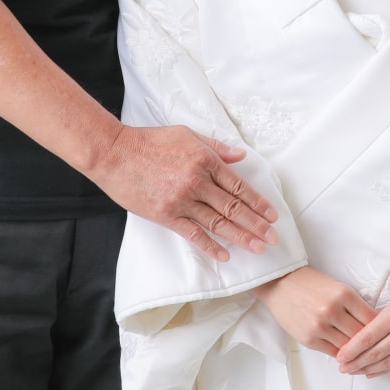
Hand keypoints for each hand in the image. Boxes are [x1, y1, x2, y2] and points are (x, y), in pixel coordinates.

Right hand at [90, 124, 278, 260]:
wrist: (115, 154)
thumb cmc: (150, 141)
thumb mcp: (187, 135)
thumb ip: (216, 147)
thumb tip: (241, 156)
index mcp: (205, 160)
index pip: (238, 186)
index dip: (258, 202)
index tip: (272, 214)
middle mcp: (197, 182)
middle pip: (233, 207)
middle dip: (256, 224)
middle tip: (273, 238)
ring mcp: (181, 201)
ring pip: (218, 223)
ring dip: (240, 237)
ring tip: (258, 248)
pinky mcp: (166, 215)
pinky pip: (193, 233)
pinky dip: (210, 245)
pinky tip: (224, 255)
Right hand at [251, 267, 376, 357]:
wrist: (280, 283)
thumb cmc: (310, 283)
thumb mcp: (337, 287)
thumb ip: (354, 304)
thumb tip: (373, 323)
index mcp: (344, 294)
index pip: (372, 318)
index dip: (381, 328)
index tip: (387, 333)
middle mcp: (333, 311)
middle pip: (362, 335)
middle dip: (372, 342)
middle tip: (381, 348)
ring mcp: (320, 326)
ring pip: (349, 347)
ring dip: (358, 352)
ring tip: (367, 355)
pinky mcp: (309, 339)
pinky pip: (333, 352)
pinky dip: (342, 355)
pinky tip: (349, 356)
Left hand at [335, 281, 389, 376]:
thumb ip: (386, 318)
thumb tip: (366, 335)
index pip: (368, 336)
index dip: (351, 349)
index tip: (339, 355)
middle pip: (375, 352)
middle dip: (355, 362)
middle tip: (342, 367)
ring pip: (388, 362)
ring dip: (368, 368)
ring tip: (354, 371)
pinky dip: (386, 369)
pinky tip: (374, 372)